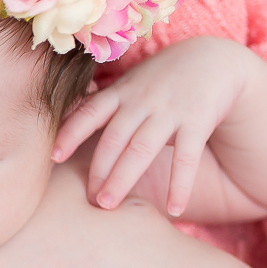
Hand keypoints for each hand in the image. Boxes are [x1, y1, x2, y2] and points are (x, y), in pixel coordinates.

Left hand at [52, 37, 247, 216]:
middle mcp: (141, 102)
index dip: (70, 134)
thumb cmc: (159, 80)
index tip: (53, 158)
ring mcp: (169, 110)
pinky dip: (180, 185)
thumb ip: (101, 106)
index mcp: (120, 93)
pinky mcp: (198, 120)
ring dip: (123, 178)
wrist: (214, 58)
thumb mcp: (129, 86)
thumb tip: (62, 127)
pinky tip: (175, 210)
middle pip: (113, 139)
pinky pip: (187, 157)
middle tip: (86, 200)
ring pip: (141, 148)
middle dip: (97, 170)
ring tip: (107, 206)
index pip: (89, 113)